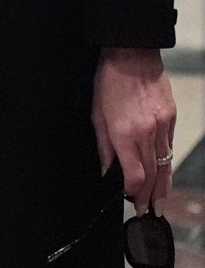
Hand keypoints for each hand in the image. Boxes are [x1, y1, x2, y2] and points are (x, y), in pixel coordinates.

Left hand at [93, 47, 176, 212]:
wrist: (132, 56)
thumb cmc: (109, 82)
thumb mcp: (96, 115)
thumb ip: (103, 146)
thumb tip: (107, 169)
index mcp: (125, 133)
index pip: (134, 173)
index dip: (132, 191)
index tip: (129, 200)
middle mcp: (147, 133)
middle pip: (152, 173)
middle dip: (149, 195)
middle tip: (147, 211)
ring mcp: (163, 126)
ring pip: (165, 163)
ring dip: (163, 186)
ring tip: (159, 203)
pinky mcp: (171, 118)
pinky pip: (170, 147)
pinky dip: (167, 164)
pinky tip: (164, 175)